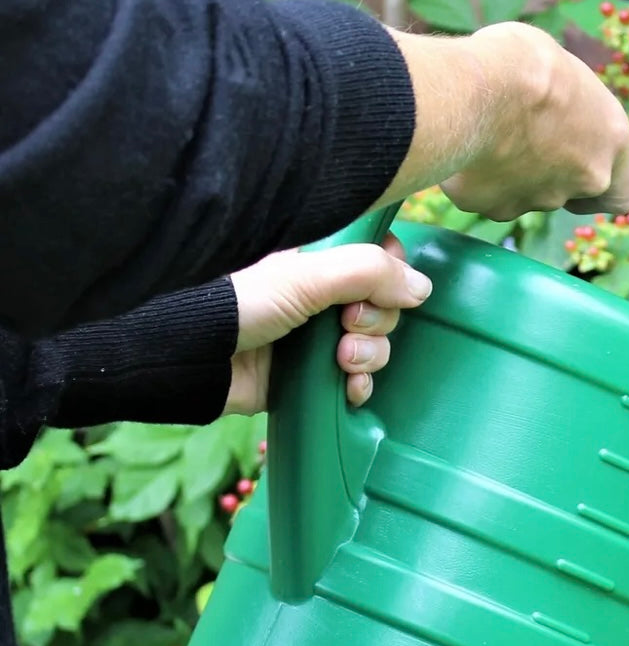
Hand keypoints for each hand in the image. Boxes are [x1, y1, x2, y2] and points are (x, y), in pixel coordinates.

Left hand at [224, 235, 429, 415]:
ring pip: (374, 345)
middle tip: (346, 327)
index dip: (389, 273)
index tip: (375, 286)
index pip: (377, 257)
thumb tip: (422, 287)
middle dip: (375, 322)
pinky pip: (357, 380)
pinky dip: (360, 386)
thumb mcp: (304, 276)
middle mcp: (322, 296)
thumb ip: (366, 272)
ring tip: (341, 362)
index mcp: (319, 259)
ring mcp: (318, 337)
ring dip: (369, 356)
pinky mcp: (312, 376)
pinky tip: (348, 389)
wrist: (191, 359)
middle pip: (383, 305)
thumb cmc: (238, 303)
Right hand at [379, 23, 628, 220]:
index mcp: (612, 140)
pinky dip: (480, 178)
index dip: (606, 184)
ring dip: (514, 172)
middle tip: (525, 140)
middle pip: (572, 191)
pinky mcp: (498, 207)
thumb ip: (572, 109)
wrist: (474, 90)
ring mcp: (542, 199)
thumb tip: (555, 111)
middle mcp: (585, 178)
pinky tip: (467, 146)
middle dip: (551, 173)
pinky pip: (490, 196)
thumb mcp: (567, 74)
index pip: (626, 191)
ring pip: (529, 194)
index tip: (584, 166)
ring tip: (489, 131)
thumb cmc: (526, 63)